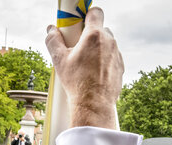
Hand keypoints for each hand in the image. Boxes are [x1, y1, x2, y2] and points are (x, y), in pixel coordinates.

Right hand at [45, 7, 122, 128]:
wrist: (94, 104)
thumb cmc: (77, 83)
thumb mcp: (59, 60)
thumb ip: (53, 41)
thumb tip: (51, 30)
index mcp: (94, 36)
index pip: (95, 12)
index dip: (86, 15)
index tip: (79, 23)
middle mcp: (109, 42)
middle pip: (100, 29)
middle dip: (89, 35)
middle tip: (77, 47)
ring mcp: (117, 54)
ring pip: (107, 44)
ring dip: (97, 49)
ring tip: (85, 64)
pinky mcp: (121, 67)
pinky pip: (112, 57)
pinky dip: (104, 61)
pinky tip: (93, 73)